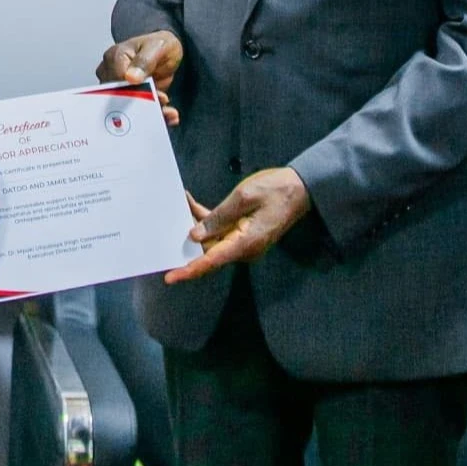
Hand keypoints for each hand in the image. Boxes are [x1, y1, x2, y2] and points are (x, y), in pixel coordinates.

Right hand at [96, 31, 182, 126]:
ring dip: (150, 112)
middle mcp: (112, 73)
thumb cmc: (159, 44)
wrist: (167, 52)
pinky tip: (168, 115)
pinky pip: (139, 110)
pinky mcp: (131, 97)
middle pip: (120, 96)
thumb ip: (144, 61)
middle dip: (143, 104)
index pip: (116, 81)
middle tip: (163, 103)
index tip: (155, 94)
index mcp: (115, 57)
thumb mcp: (157, 47)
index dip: (134, 90)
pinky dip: (154, 114)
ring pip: (128, 106)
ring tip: (169, 112)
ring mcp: (120, 87)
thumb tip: (130, 78)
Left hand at [164, 167, 312, 283]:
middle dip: (186, 241)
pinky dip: (208, 221)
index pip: (211, 261)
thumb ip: (218, 217)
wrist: (301, 188)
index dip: (189, 270)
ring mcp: (244, 243)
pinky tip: (193, 204)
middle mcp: (244, 249)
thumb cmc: (276, 190)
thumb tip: (195, 236)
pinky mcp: (244, 235)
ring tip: (182, 204)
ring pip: (212, 241)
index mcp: (245, 243)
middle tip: (165, 226)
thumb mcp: (244, 197)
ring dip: (197, 226)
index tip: (171, 277)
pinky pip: (221, 233)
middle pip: (208, 252)